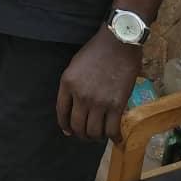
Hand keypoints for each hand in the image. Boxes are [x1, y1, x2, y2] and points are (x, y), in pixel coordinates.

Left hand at [56, 25, 141, 142]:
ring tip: (100, 134)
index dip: (65, 125)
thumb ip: (72, 85)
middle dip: (81, 134)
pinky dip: (114, 137)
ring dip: (96, 137)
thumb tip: (73, 106)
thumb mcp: (75, 65)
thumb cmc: (96, 50)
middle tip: (87, 134)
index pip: (62, 113)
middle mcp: (80, 96)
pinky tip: (116, 137)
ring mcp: (99, 102)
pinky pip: (112, 130)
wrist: (118, 43)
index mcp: (67, 84)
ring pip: (94, 132)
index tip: (69, 131)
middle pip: (77, 126)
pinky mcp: (117, 105)